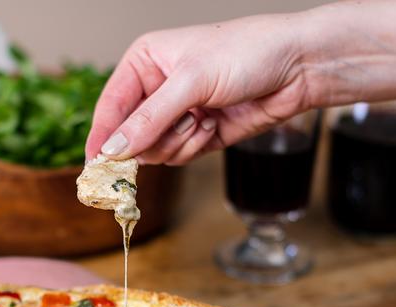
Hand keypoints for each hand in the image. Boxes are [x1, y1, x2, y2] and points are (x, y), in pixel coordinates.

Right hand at [85, 14, 313, 165]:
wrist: (298, 68)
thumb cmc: (249, 53)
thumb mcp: (193, 81)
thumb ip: (150, 118)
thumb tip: (114, 149)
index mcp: (144, 62)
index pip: (110, 106)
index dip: (102, 136)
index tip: (96, 165)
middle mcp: (156, 89)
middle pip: (129, 137)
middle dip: (153, 139)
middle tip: (179, 128)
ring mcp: (177, 114)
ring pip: (154, 152)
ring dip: (179, 143)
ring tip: (203, 120)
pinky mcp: (197, 135)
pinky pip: (178, 157)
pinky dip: (195, 148)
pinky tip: (214, 126)